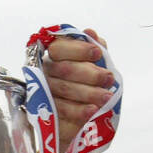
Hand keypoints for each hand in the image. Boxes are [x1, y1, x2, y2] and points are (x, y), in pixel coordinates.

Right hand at [43, 28, 113, 147]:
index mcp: (55, 56)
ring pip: (64, 89)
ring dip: (88, 92)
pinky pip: (62, 110)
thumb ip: (94, 48)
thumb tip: (91, 33)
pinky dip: (79, 110)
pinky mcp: (47, 113)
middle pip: (64, 69)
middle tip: (108, 78)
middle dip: (90, 73)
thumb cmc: (88, 84)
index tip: (98, 53)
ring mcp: (44, 92)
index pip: (60, 48)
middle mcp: (46, 72)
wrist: (82, 119)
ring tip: (106, 97)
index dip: (79, 49)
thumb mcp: (95, 65)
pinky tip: (93, 110)